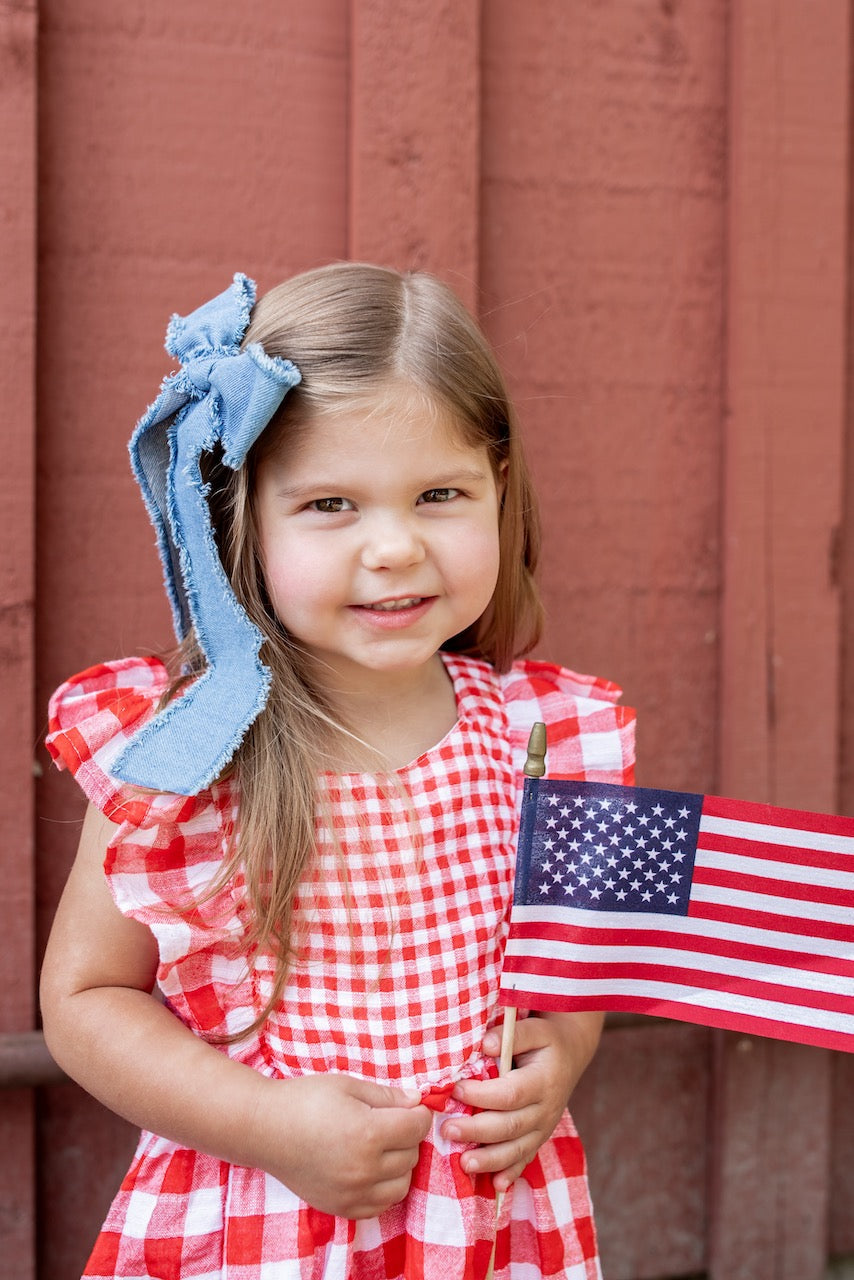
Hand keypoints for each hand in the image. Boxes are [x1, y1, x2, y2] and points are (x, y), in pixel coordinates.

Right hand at [248, 1073, 432, 1217]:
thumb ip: (387, 1096)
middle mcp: (364, 1170)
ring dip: (399, 1164)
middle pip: (411, 1155)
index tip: (409, 1107)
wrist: (265, 1129)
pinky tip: (369, 1169)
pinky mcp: (341, 1208)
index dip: (418, 1113)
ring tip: (380, 1146)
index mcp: (368, 1134)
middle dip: (407, 1136)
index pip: (417, 1127)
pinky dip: (384, 1188)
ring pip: (402, 1184)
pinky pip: (381, 1205)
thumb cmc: (305, 1100)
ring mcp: (352, 1194)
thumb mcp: (348, 1086)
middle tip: (389, 1122)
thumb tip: (417, 1101)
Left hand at [441, 1011, 602, 1193]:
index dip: (482, 1095)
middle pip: (510, 1126)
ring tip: (463, 1164)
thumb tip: (486, 1045)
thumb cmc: (545, 1040)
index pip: (510, 1094)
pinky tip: (497, 1186)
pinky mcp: (540, 1137)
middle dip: (477, 1131)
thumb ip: (511, 1035)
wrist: (570, 1054)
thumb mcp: (534, 1029)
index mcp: (543, 1080)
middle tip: (447, 1130)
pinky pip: (526, 1159)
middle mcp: (546, 1108)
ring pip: (517, 1149)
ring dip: (490, 1159)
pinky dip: (511, 1173)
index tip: (455, 1090)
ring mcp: (544, 1127)